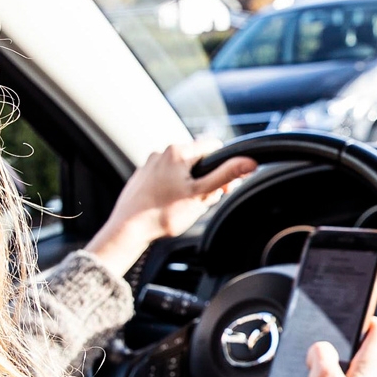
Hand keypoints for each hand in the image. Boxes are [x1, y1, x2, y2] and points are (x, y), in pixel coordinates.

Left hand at [85, 139, 255, 276]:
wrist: (127, 229)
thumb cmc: (163, 214)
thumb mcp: (200, 195)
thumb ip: (226, 176)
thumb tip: (249, 162)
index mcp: (178, 152)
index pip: (213, 146)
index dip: (223, 165)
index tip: (222, 186)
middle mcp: (162, 152)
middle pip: (197, 160)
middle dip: (205, 179)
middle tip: (201, 201)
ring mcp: (150, 164)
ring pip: (181, 170)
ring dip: (189, 185)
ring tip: (182, 206)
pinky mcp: (142, 176)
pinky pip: (165, 177)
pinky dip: (172, 189)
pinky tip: (168, 206)